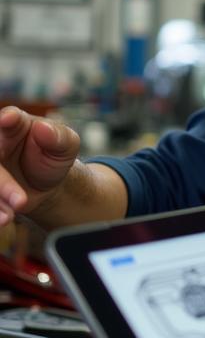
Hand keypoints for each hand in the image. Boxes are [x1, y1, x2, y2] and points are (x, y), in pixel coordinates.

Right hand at [0, 106, 79, 224]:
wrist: (49, 183)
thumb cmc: (54, 156)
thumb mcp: (66, 145)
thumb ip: (59, 136)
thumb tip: (44, 127)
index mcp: (15, 124)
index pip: (8, 118)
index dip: (7, 120)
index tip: (9, 120)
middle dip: (2, 181)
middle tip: (21, 201)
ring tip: (11, 215)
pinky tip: (4, 219)